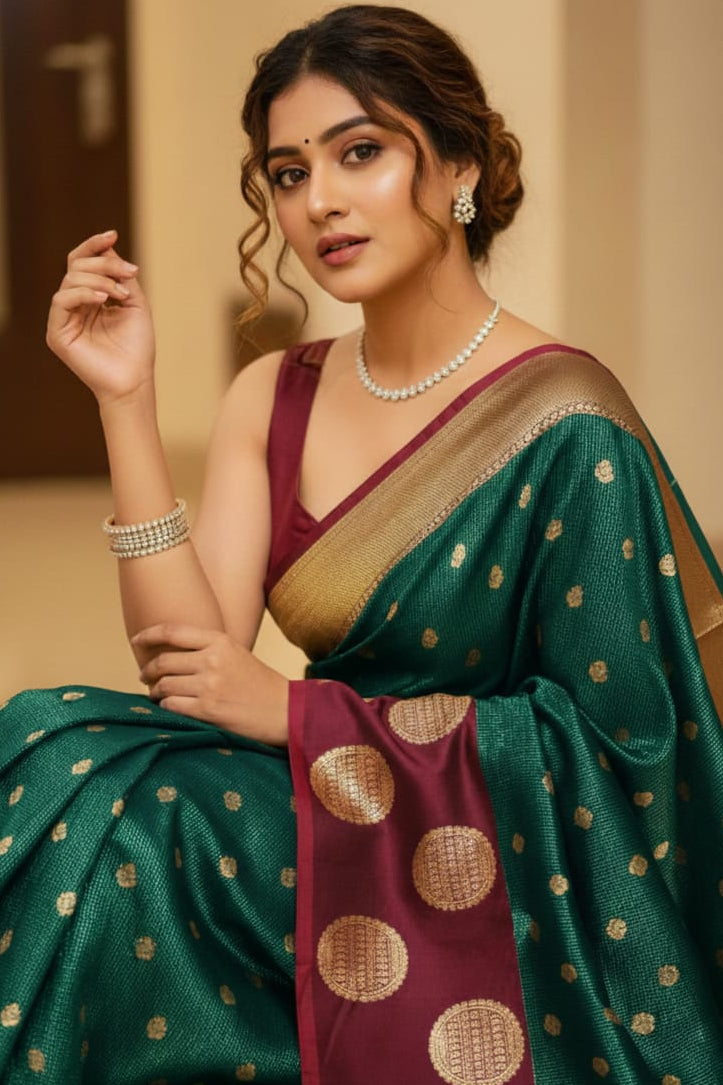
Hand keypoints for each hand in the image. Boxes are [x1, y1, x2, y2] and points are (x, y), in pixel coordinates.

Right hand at [46, 229, 154, 404]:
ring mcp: (64, 319)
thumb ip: (121, 275)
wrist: (135, 380)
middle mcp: (75, 306)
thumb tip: (109, 245)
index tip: (113, 234)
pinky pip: (61, 300)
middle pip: (77, 266)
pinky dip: (83, 293)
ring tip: (121, 294)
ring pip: (70, 280)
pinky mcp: (57, 333)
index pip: (83, 263)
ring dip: (100, 280)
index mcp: (91, 298)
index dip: (95, 246)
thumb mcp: (135, 303)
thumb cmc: (138, 347)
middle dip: (104, 264)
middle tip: (129, 273)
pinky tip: (103, 299)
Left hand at [134, 624, 288, 745]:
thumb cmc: (260, 684)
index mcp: (220, 641)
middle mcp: (212, 660)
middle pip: (163, 661)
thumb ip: (209, 649)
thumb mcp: (237, 654)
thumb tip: (173, 653)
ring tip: (158, 695)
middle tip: (144, 676)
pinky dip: (166, 707)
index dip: (148, 635)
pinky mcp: (207, 710)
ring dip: (156, 692)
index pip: (173, 631)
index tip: (136, 641)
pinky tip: (170, 708)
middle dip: (148, 671)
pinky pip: (172, 706)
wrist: (285, 711)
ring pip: (164, 685)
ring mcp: (209, 685)